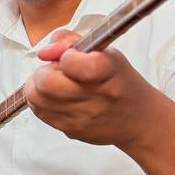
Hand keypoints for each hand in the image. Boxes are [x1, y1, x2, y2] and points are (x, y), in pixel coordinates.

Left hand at [23, 31, 159, 148]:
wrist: (138, 120)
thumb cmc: (120, 81)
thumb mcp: (106, 52)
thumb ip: (72, 42)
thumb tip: (45, 51)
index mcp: (108, 72)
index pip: (71, 63)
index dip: (64, 56)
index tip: (70, 56)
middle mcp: (95, 97)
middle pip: (46, 83)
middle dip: (43, 72)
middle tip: (54, 71)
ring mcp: (82, 118)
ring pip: (37, 99)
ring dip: (38, 87)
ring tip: (54, 84)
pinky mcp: (72, 131)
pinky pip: (40, 113)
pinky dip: (41, 102)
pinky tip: (55, 98)